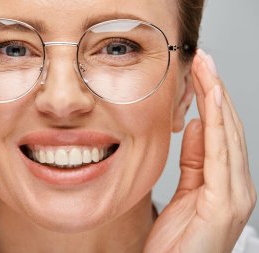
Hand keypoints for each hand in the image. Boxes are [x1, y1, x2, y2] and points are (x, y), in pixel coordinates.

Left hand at [144, 50, 256, 252]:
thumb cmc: (178, 240)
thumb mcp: (184, 191)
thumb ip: (194, 160)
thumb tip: (198, 125)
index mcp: (226, 181)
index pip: (220, 131)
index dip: (212, 99)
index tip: (200, 71)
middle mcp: (237, 185)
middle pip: (228, 127)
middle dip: (215, 90)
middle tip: (203, 59)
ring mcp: (236, 194)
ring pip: (228, 135)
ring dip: (217, 98)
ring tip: (206, 69)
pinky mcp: (226, 203)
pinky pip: (220, 155)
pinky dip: (218, 125)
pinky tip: (212, 101)